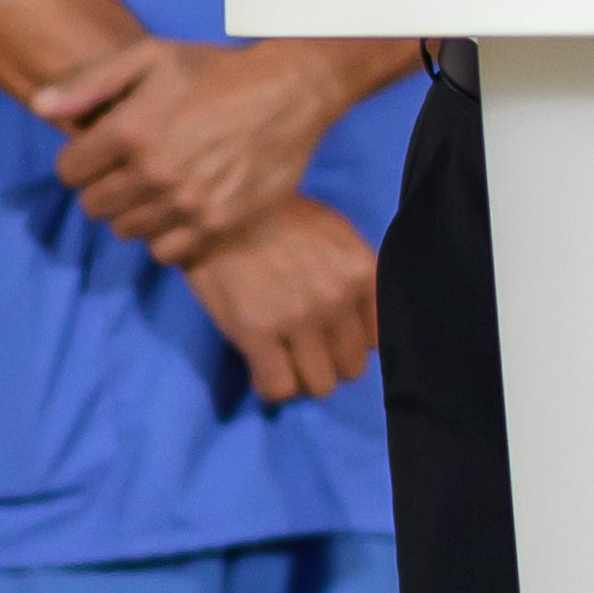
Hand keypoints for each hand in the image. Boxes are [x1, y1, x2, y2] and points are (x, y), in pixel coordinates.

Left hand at [46, 31, 354, 265]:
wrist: (289, 92)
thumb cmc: (213, 70)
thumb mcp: (148, 57)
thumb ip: (89, 82)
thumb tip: (38, 107)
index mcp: (131, 130)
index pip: (69, 171)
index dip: (80, 158)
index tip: (101, 148)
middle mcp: (156, 173)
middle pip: (94, 207)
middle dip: (102, 186)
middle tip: (129, 167)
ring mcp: (188, 204)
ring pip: (127, 231)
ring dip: (133, 212)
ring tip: (156, 185)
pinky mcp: (218, 226)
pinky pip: (167, 253)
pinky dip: (166, 236)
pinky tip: (179, 208)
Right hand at [181, 197, 380, 407]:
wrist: (218, 205)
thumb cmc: (275, 217)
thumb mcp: (334, 233)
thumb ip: (353, 277)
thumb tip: (359, 323)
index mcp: (360, 272)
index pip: (376, 340)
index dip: (350, 343)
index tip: (330, 339)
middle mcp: (337, 298)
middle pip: (351, 368)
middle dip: (327, 363)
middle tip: (302, 352)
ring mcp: (299, 317)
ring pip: (319, 385)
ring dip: (300, 378)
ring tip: (282, 361)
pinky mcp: (258, 331)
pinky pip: (280, 387)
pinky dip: (271, 386)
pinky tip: (261, 370)